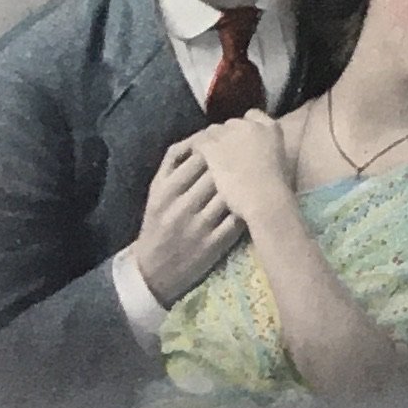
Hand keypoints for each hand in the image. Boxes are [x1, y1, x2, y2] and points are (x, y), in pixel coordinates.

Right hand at [129, 140, 246, 304]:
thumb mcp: (155, 192)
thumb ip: (171, 165)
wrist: (155, 268)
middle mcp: (181, 207)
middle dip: (232, 164)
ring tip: (252, 176)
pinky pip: (236, 219)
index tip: (226, 147)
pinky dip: (246, 208)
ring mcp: (199, 226)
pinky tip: (253, 200)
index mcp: (164, 191)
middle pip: (215, 175)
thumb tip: (196, 139)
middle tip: (244, 158)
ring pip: (229, 196)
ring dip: (242, 185)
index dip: (215, 150)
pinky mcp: (215, 244)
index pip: (196, 160)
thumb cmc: (158, 223)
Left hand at [186, 109, 298, 229]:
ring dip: (211, 142)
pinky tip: (195, 161)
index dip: (245, 127)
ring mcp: (229, 135)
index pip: (253, 115)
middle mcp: (249, 126)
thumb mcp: (280, 162)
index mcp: (271, 128)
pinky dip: (195, 150)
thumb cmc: (277, 189)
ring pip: (212, 131)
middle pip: (230, 124)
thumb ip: (266, 150)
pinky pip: (197, 142)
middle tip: (224, 153)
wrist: (266, 200)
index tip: (242, 140)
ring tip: (208, 158)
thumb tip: (254, 154)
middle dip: (226, 136)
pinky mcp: (212, 147)